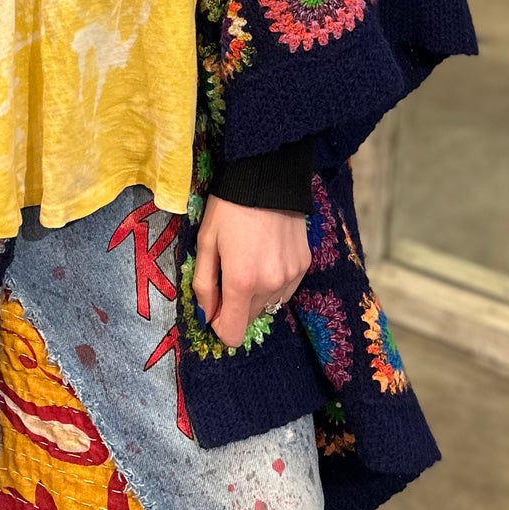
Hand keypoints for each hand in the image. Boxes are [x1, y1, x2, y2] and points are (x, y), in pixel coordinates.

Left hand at [192, 196, 310, 349]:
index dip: (220, 326)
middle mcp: (270, 285)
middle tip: (229, 272)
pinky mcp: (304, 265)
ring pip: (269, 305)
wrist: (267, 175)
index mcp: (241, 281)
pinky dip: (273, 282)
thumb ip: (203, 285)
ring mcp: (291, 276)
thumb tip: (207, 315)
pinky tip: (266, 256)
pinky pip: (285, 289)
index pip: (233, 334)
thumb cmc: (228, 207)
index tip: (215, 307)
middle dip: (236, 305)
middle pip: (250, 318)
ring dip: (256, 295)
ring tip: (250, 260)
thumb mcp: (205, 242)